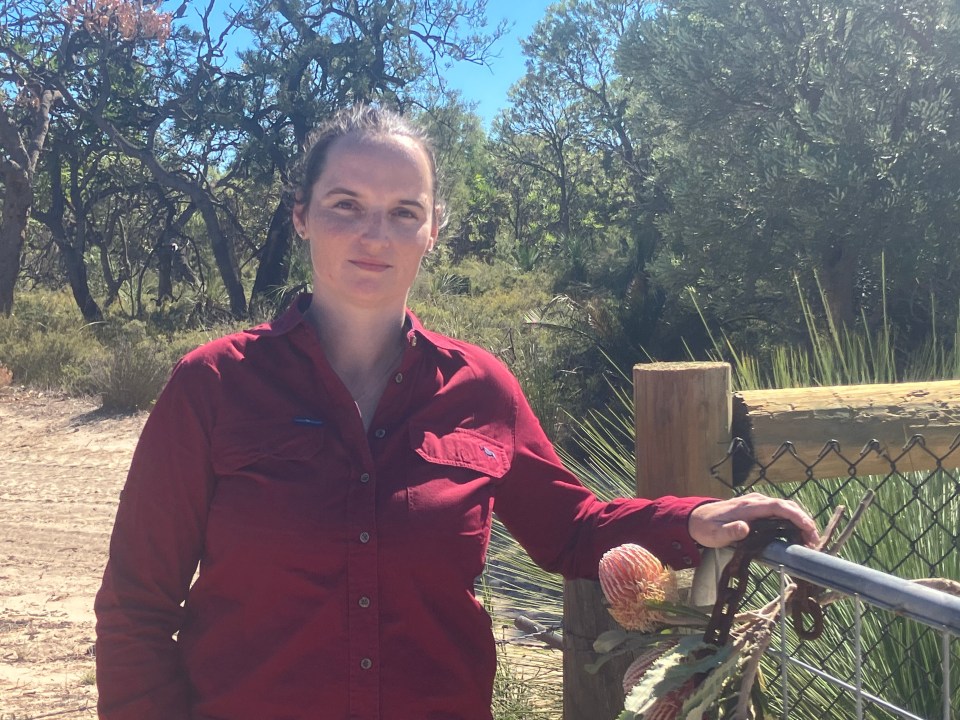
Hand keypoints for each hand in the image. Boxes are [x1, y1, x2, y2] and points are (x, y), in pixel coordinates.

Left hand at [688, 493, 818, 548]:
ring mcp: (757, 504)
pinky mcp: (758, 510)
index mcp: (748, 507)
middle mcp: (756, 501)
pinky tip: (796, 536)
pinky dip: (792, 522)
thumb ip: (730, 532)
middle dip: (804, 521)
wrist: (695, 519)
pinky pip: (780, 512)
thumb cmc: (706, 527)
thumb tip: (745, 528)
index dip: (796, 516)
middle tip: (814, 542)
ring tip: (809, 542)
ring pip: (786, 509)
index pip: (778, 506)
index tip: (809, 529)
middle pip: (787, 506)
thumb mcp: (714, 534)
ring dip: (800, 522)